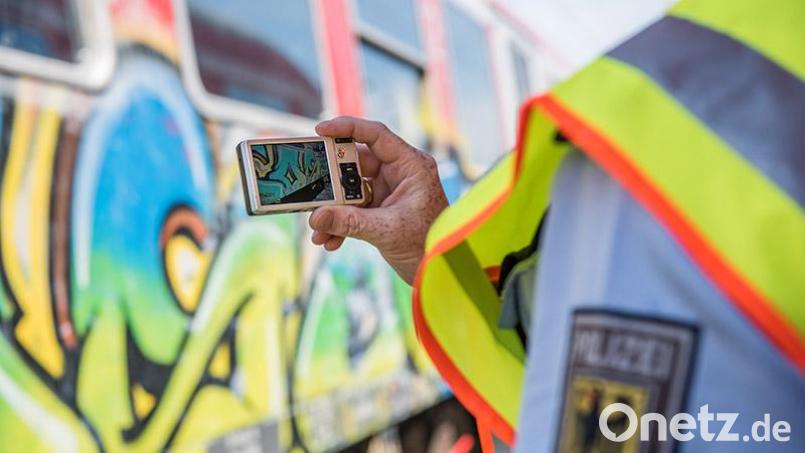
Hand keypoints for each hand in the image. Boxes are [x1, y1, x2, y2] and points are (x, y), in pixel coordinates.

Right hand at [309, 117, 448, 283]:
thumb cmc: (428, 245)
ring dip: (332, 209)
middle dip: (331, 182)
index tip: (320, 130)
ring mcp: (389, 191)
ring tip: (318, 229)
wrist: (440, 271)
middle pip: (356, 164)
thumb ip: (350, 222)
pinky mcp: (381, 210)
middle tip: (309, 189)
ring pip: (350, 190)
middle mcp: (399, 174)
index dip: (348, 128)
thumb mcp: (386, 231)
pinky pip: (353, 209)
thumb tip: (316, 218)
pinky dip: (340, 223)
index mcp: (411, 166)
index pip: (376, 135)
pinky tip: (328, 240)